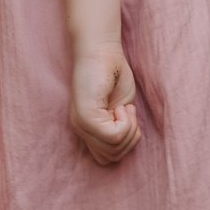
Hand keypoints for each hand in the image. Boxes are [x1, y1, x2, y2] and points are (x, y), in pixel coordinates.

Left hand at [68, 41, 140, 165]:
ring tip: (123, 108)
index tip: (127, 119)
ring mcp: (81, 122)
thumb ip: (118, 131)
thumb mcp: (120, 111)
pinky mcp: (85, 115)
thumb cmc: (113, 75)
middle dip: (129, 138)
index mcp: (88, 129)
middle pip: (112, 157)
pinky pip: (113, 136)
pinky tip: (121, 106)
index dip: (124, 143)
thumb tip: (119, 146)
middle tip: (126, 113)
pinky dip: (126, 123)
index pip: (106, 159)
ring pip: (113, 149)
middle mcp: (80, 128)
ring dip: (128, 130)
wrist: (103, 51)